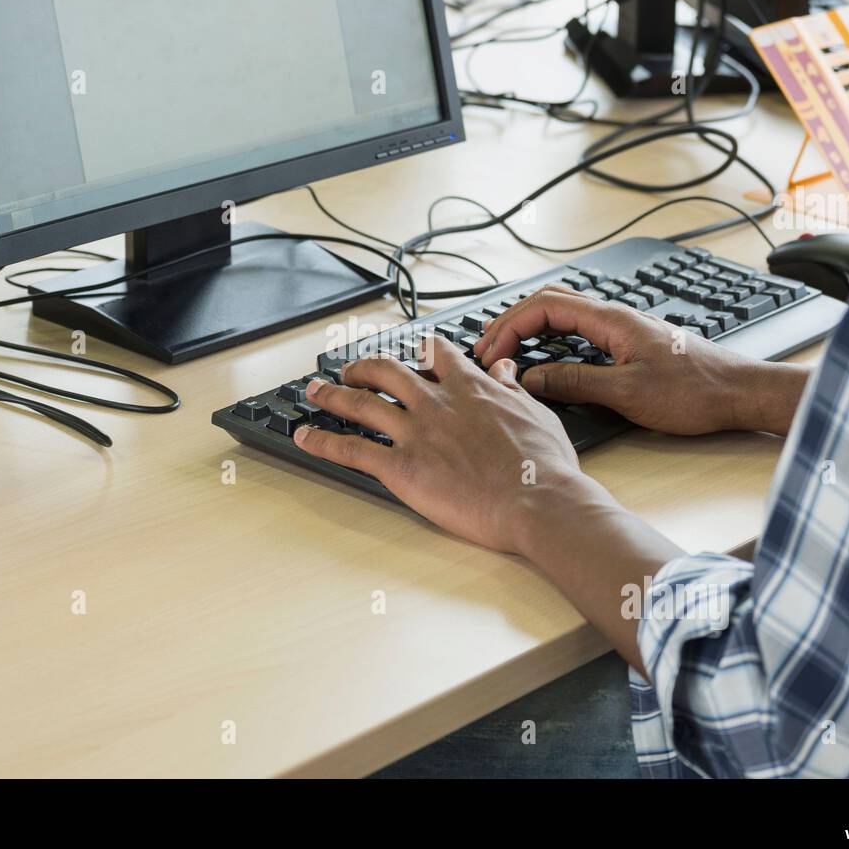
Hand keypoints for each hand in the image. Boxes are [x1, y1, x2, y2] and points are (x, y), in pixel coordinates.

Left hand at [291, 336, 611, 554]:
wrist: (538, 500)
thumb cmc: (544, 466)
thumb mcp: (537, 413)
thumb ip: (513, 388)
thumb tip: (505, 369)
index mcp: (471, 388)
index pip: (434, 353)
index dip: (414, 348)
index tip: (405, 347)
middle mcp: (437, 403)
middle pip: (386, 370)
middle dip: (362, 366)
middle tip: (348, 368)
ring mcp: (416, 433)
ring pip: (360, 403)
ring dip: (332, 394)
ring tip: (314, 390)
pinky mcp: (402, 468)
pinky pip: (352, 450)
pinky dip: (322, 441)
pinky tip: (304, 437)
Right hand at [475, 286, 808, 435]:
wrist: (740, 393)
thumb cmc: (696, 391)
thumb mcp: (626, 392)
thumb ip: (574, 382)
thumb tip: (530, 379)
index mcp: (612, 319)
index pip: (545, 306)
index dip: (510, 326)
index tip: (492, 352)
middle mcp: (616, 316)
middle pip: (550, 303)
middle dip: (512, 322)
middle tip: (487, 349)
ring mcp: (623, 328)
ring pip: (564, 315)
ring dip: (531, 330)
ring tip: (506, 352)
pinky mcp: (630, 344)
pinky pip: (580, 331)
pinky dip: (553, 340)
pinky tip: (545, 359)